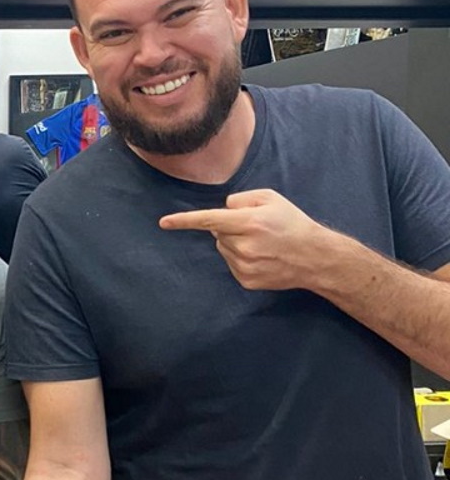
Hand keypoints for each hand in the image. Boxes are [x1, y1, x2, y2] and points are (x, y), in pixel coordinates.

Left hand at [159, 189, 327, 290]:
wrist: (315, 257)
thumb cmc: (292, 224)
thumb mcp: (270, 199)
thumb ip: (240, 199)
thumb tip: (222, 210)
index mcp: (249, 223)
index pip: (209, 220)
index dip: (184, 221)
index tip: (164, 222)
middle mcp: (244, 246)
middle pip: (217, 233)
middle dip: (228, 228)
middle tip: (254, 229)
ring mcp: (244, 266)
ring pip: (222, 248)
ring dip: (234, 243)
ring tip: (261, 244)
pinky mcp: (246, 280)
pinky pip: (230, 263)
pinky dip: (240, 258)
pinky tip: (261, 257)